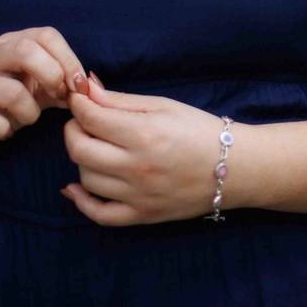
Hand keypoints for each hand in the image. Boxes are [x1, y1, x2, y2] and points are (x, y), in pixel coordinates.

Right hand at [0, 27, 89, 156]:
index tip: (79, 86)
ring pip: (12, 92)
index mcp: (12, 42)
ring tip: (27, 119)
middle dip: (51, 76)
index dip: (69, 59)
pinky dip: (5, 130)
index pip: (46, 35)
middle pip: (27, 51)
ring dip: (29, 112)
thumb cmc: (0, 98)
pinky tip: (4, 131)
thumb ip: (60, 83)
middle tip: (57, 97)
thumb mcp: (32, 84)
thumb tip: (93, 89)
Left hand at [59, 74, 233, 225]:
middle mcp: (137, 167)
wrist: (234, 167)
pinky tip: (75, 186)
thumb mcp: (162, 105)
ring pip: (86, 177)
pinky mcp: (142, 216)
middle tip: (83, 121)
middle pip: (79, 150)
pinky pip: (99, 214)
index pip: (90, 118)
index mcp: (144, 133)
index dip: (78, 104)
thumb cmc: (198, 129)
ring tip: (95, 145)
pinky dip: (81, 201)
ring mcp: (138, 195)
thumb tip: (87, 90)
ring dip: (82, 158)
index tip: (79, 98)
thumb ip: (120, 100)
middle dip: (73, 129)